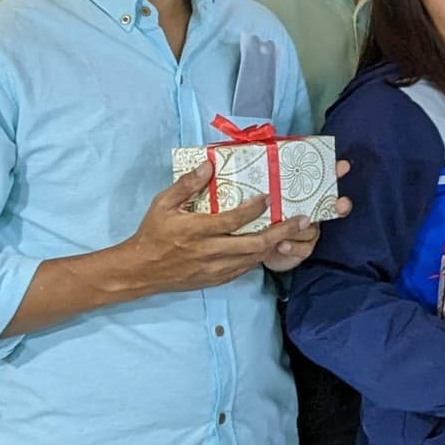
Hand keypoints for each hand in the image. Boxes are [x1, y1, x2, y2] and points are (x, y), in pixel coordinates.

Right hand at [119, 166, 283, 294]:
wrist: (140, 271)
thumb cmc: (153, 233)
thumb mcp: (162, 204)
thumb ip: (186, 185)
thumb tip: (208, 165)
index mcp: (197, 231)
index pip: (233, 220)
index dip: (254, 209)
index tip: (269, 196)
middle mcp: (210, 252)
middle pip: (254, 244)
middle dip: (282, 232)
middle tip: (303, 221)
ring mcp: (215, 268)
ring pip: (254, 258)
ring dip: (276, 245)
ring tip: (294, 232)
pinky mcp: (216, 279)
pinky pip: (245, 269)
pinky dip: (259, 257)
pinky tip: (270, 246)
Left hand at [258, 158, 354, 271]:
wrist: (257, 250)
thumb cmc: (260, 220)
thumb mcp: (261, 203)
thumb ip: (265, 190)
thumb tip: (260, 167)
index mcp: (301, 198)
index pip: (322, 182)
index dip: (335, 174)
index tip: (343, 166)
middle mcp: (311, 214)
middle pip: (332, 207)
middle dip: (341, 205)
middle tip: (341, 204)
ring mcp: (310, 232)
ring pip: (311, 230)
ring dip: (298, 229)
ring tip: (283, 231)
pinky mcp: (304, 249)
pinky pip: (303, 248)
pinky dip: (292, 246)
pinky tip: (281, 245)